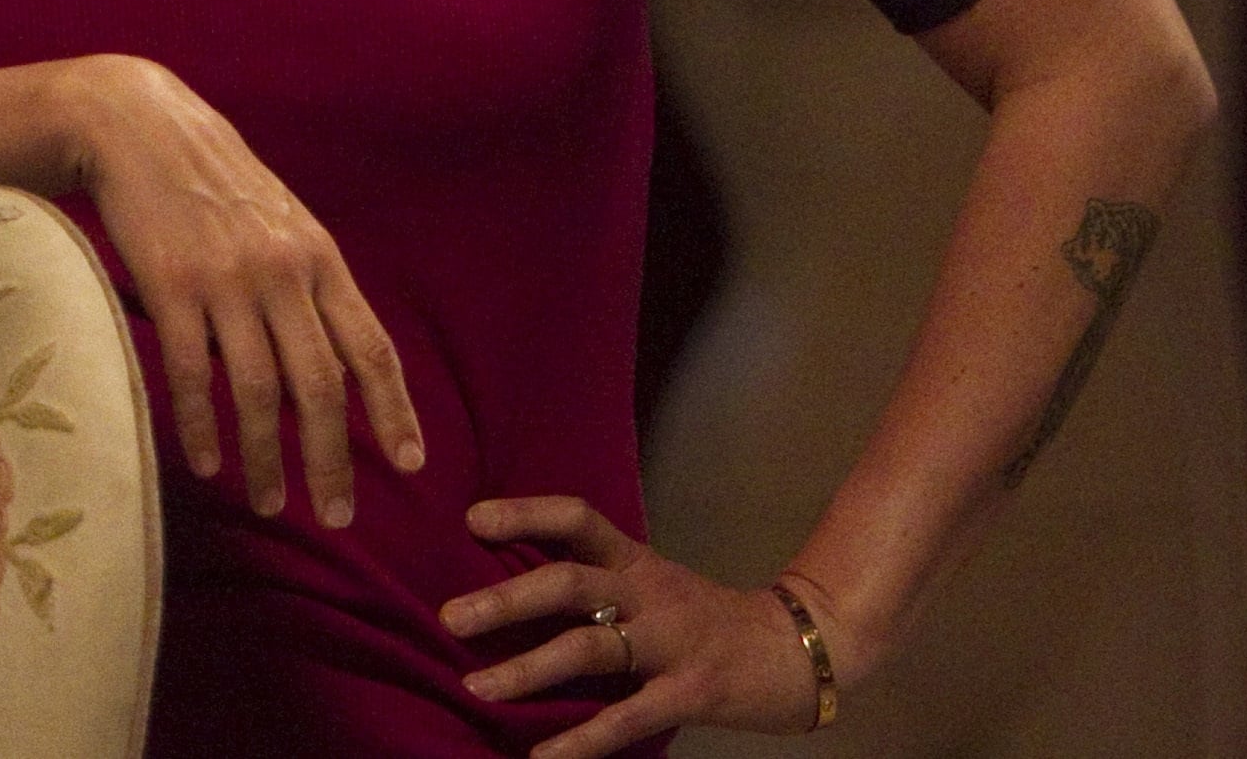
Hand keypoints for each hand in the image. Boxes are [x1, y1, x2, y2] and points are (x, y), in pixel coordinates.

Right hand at [62, 54, 421, 525]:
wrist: (139, 125)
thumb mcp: (281, 224)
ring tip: (271, 503)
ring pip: (259, 391)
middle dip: (335, 459)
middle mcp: (283, 273)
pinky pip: (192, 374)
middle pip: (322, 385)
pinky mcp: (171, 287)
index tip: (411, 466)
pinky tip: (209, 464)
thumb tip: (329, 371)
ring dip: (267, 457)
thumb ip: (308, 288)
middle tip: (338, 516)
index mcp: (320, 259)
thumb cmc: (214, 182)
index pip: (371, 348)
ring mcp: (227, 281)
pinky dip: (203, 426)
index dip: (395, 410)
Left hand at [439, 497, 833, 757]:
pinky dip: (582, 739)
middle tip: (449, 618)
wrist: (796, 652)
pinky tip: (543, 757)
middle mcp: (648, 594)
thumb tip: (508, 593)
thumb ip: (596, 586)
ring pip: (589, 648)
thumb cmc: (705, 622)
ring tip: (475, 687)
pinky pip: (628, 716)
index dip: (526, 512)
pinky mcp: (691, 691)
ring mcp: (672, 642)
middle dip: (505, 600)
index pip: (578, 519)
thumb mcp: (652, 587)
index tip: (471, 518)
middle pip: (569, 583)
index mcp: (636, 562)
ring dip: (527, 670)